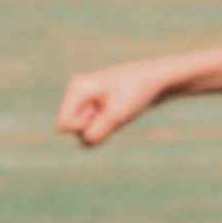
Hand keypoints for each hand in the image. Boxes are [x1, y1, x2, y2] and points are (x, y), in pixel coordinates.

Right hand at [59, 61, 173, 147]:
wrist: (158, 79)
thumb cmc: (137, 92)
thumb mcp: (117, 115)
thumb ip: (97, 132)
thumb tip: (86, 143)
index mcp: (77, 87)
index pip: (63, 125)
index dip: (82, 128)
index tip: (102, 114)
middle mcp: (78, 92)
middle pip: (73, 130)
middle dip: (94, 127)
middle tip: (115, 110)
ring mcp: (86, 100)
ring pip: (83, 131)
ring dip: (102, 128)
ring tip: (118, 111)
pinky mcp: (95, 107)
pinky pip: (94, 129)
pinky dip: (107, 127)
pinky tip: (119, 114)